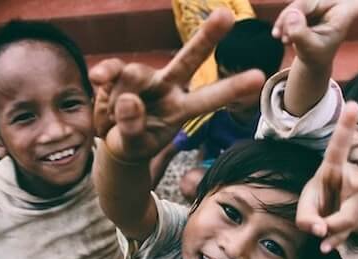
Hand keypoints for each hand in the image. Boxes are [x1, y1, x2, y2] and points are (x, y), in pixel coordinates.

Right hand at [89, 8, 264, 162]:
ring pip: (137, 72)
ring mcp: (146, 79)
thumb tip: (129, 98)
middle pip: (188, 60)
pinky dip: (105, 73)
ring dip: (123, 93)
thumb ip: (132, 127)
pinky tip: (98, 79)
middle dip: (206, 39)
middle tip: (226, 15)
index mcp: (181, 109)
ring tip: (116, 114)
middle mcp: (168, 88)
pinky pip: (113, 69)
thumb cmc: (133, 143)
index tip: (258, 77)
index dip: (231, 88)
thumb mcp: (134, 144)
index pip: (208, 98)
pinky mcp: (121, 74)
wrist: (113, 139)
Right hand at [272, 0, 357, 66]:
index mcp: (344, 13)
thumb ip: (301, 34)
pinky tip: (282, 35)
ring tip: (283, 39)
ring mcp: (320, 4)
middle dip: (291, 16)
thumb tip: (291, 16)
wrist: (312, 59)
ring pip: (297, 4)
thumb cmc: (317, 56)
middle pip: (308, 1)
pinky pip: (292, 9)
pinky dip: (283, 22)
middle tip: (280, 36)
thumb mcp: (310, 50)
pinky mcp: (308, 7)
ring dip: (285, 21)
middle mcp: (334, 3)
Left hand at [296, 102, 357, 252]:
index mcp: (332, 168)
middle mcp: (351, 180)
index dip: (345, 127)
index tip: (352, 105)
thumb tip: (320, 231)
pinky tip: (326, 247)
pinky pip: (347, 232)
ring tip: (320, 238)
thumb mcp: (305, 206)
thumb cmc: (317, 200)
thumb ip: (306, 217)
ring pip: (349, 216)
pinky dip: (334, 241)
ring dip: (330, 230)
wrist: (331, 213)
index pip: (338, 147)